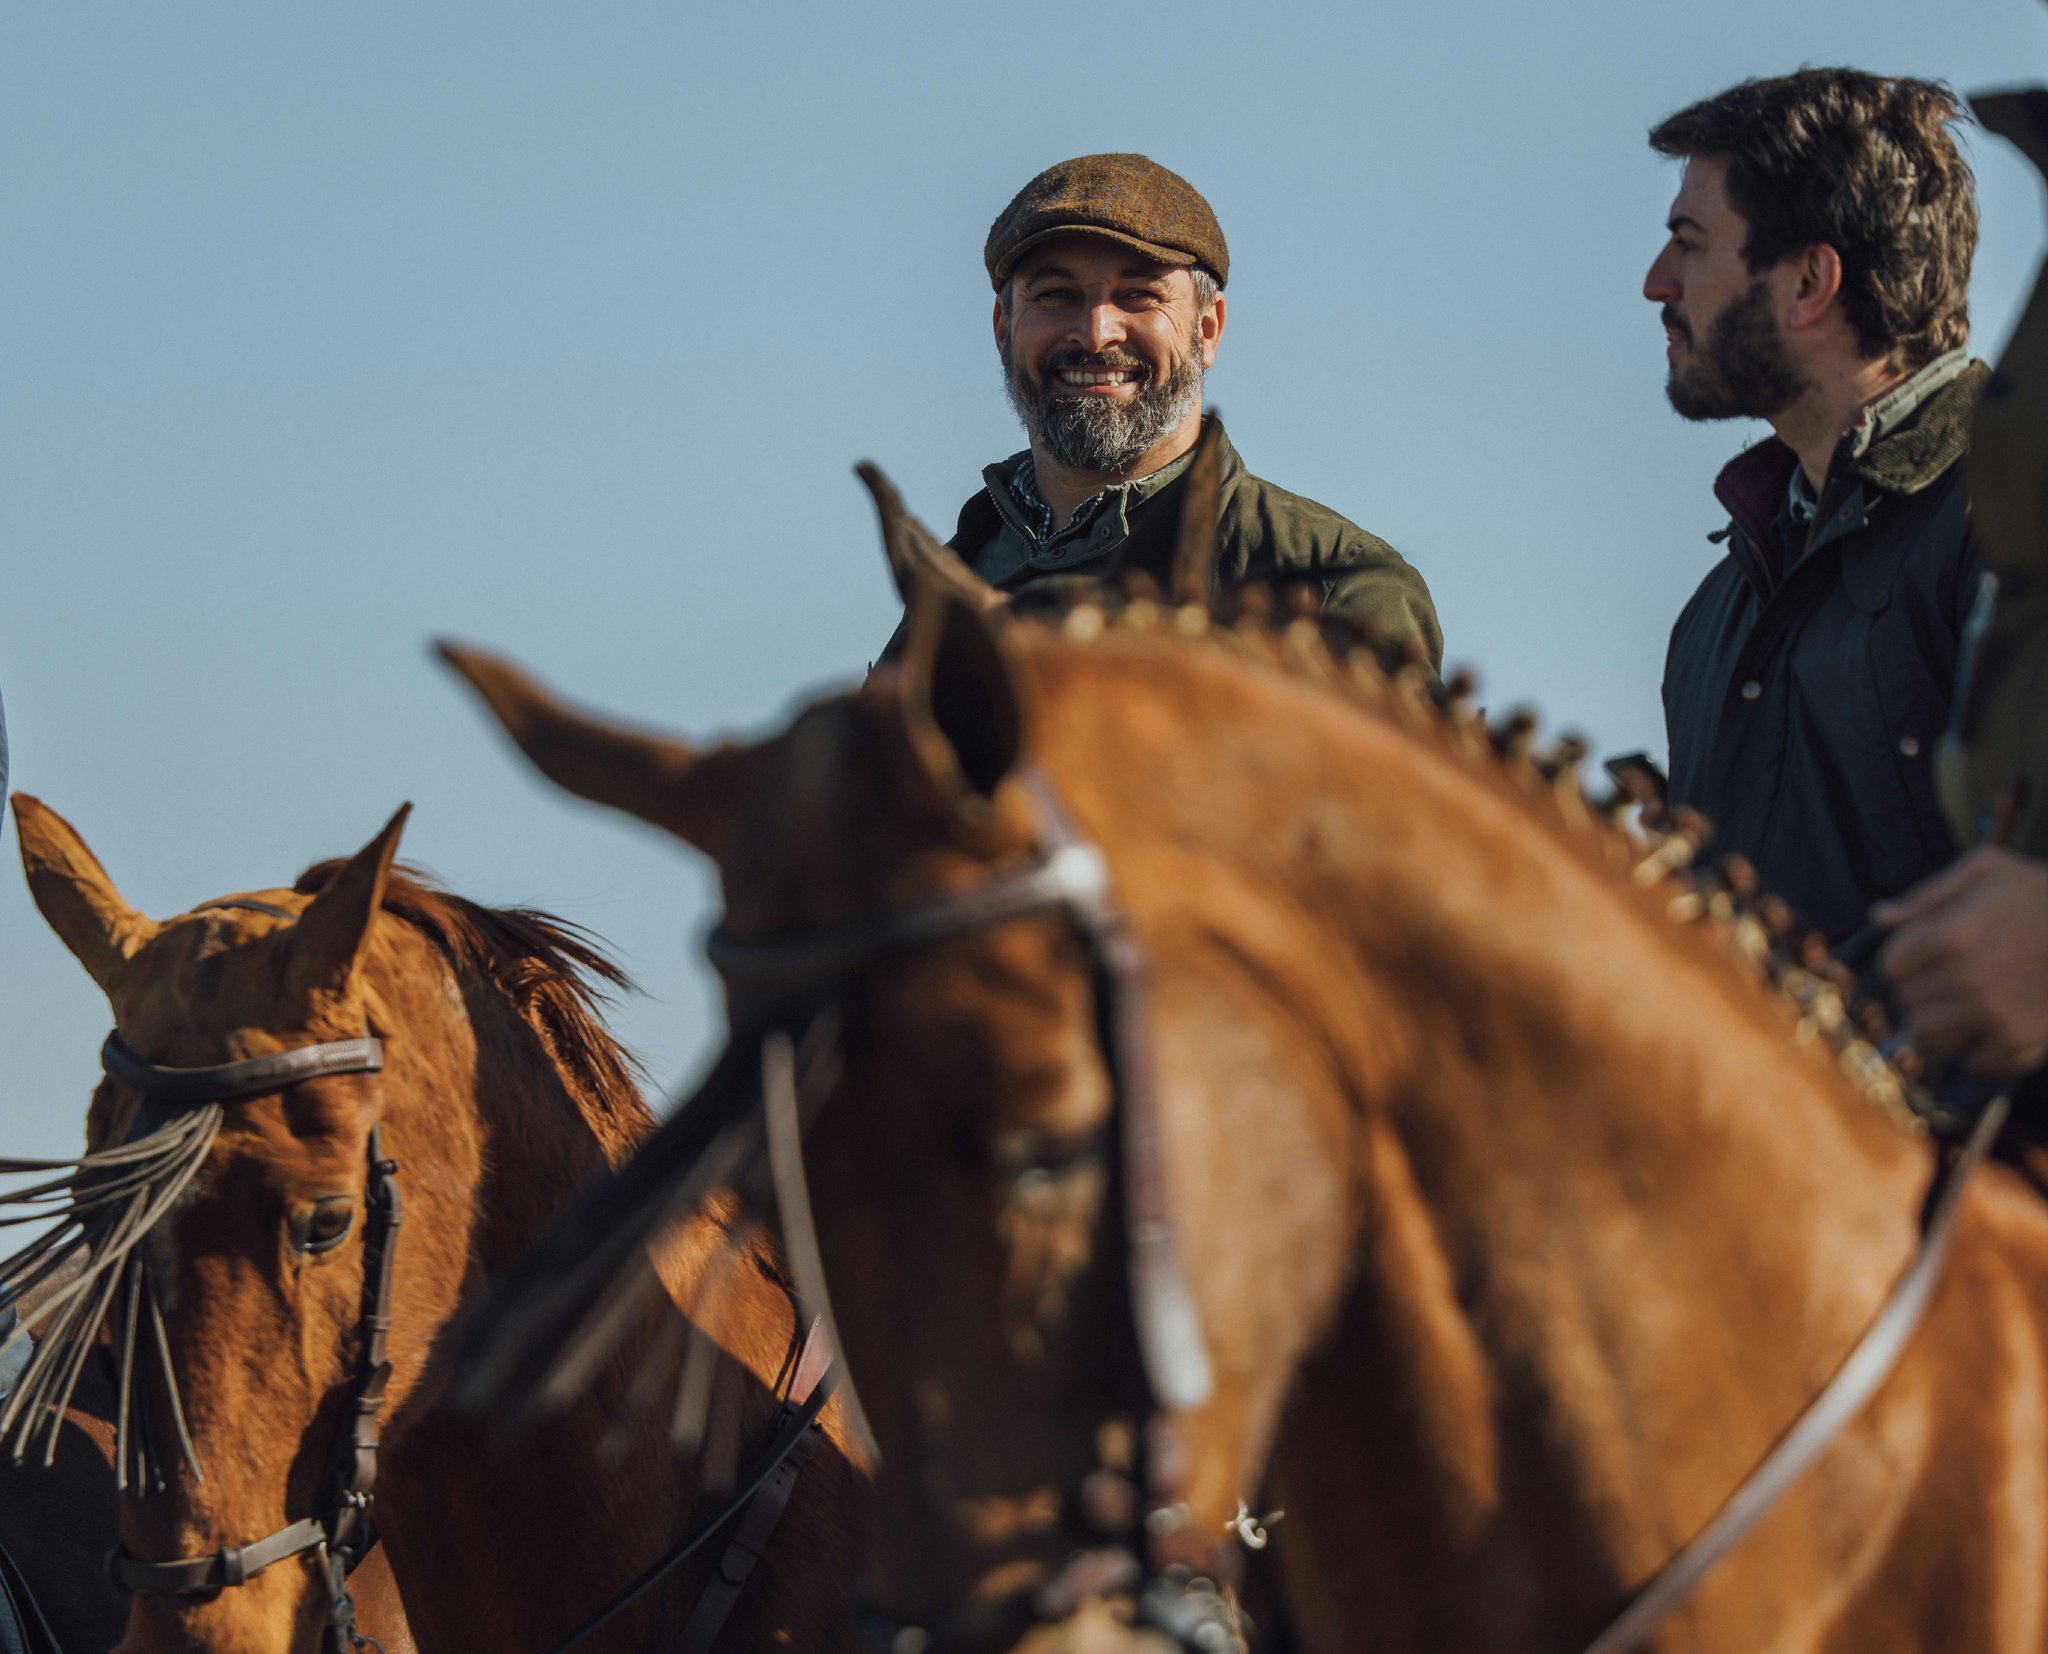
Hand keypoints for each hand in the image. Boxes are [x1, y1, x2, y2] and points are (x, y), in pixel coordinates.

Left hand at [1875, 847, 2047, 1075]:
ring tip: (1952, 1007)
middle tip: (1939, 979)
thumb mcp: (1988, 869)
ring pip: (1927, 1037)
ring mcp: (1994, 1014)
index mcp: (1953, 935)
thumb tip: (1880, 917)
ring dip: (1933, 1023)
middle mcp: (1968, 979)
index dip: (1901, 959)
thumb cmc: (2043, 894)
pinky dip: (1974, 1049)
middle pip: (1907, 1001)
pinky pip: (1973, 1061)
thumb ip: (1929, 893)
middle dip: (1916, 989)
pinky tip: (1985, 1027)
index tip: (1918, 956)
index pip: (1891, 966)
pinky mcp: (2021, 1040)